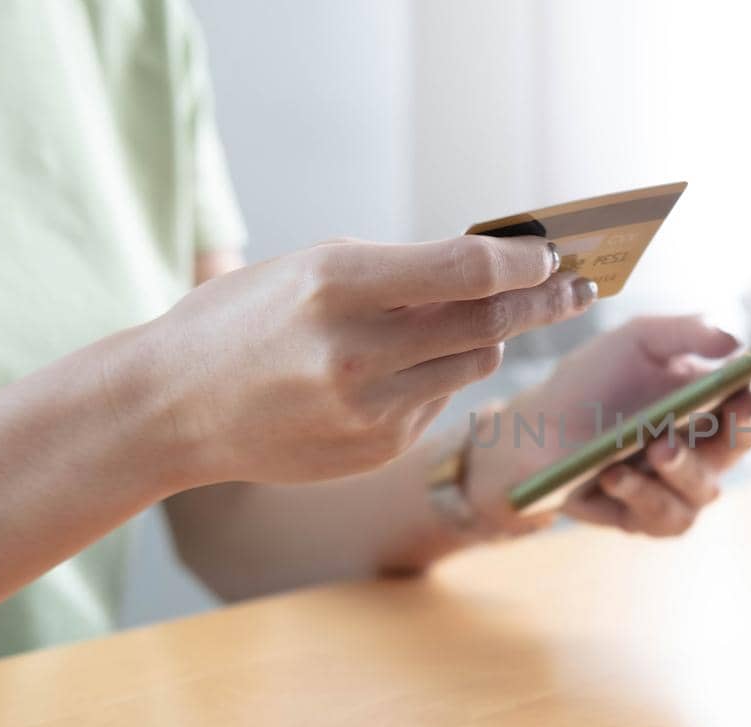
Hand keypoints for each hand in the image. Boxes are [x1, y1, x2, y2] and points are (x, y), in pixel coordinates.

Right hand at [144, 235, 597, 484]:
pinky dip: (440, 376)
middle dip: (544, 301)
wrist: (172, 408)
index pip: (464, 270)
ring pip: (475, 364)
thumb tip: (494, 267)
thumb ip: (399, 270)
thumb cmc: (245, 320)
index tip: (553, 254)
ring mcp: (369, 408)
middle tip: (578, 287)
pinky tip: (407, 366)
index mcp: (336, 285)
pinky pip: (440, 400)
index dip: (521, 261)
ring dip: (490, 338)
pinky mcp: (376, 448)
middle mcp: (356, 351)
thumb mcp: (310, 268)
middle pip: (488, 323)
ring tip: (480, 319)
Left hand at [464, 315, 750, 535]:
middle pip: (746, 439)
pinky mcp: (654, 520)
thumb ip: (685, 331)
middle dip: (743, 424)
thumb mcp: (633, 340)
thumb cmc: (588, 385)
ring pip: (707, 487)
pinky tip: (613, 473)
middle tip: (738, 400)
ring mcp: (685, 485)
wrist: (528, 438)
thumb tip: (737, 343)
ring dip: (682, 465)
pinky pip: (665, 516)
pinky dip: (639, 493)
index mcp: (716, 394)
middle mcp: (710, 442)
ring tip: (654, 447)